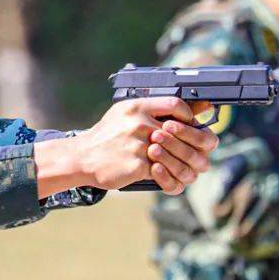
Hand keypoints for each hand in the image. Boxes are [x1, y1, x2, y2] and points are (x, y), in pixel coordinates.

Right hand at [35, 97, 218, 196]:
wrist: (82, 157)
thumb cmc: (107, 136)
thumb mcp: (126, 113)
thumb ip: (156, 109)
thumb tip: (196, 107)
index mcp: (137, 106)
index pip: (175, 104)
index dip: (189, 116)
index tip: (190, 125)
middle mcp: (138, 122)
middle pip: (180, 131)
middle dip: (191, 143)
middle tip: (194, 150)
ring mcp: (137, 144)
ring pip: (175, 154)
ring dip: (181, 162)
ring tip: (181, 165)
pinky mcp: (136, 164)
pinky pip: (163, 171)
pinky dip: (167, 175)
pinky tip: (165, 175)